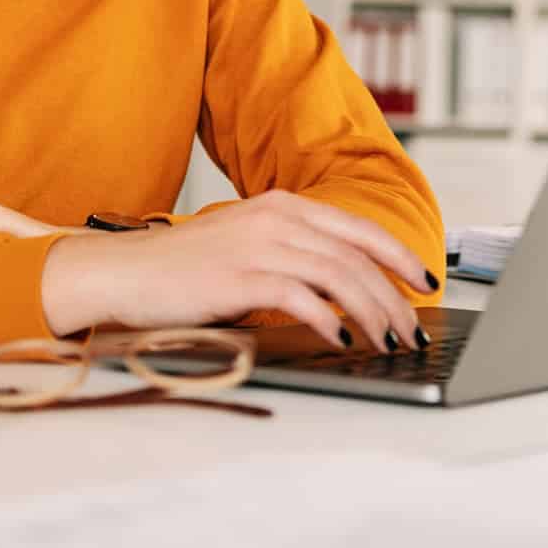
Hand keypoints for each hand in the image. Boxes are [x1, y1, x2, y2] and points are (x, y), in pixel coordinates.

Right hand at [43, 190, 438, 351]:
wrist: (122, 272)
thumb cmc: (186, 270)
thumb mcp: (248, 248)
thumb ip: (293, 257)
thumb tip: (345, 293)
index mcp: (284, 206)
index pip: (359, 230)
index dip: (398, 257)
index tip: (425, 283)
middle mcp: (277, 218)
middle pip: (356, 256)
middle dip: (394, 296)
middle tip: (414, 331)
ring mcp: (258, 244)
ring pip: (337, 275)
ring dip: (372, 311)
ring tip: (390, 341)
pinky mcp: (238, 276)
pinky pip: (298, 295)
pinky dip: (327, 318)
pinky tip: (341, 339)